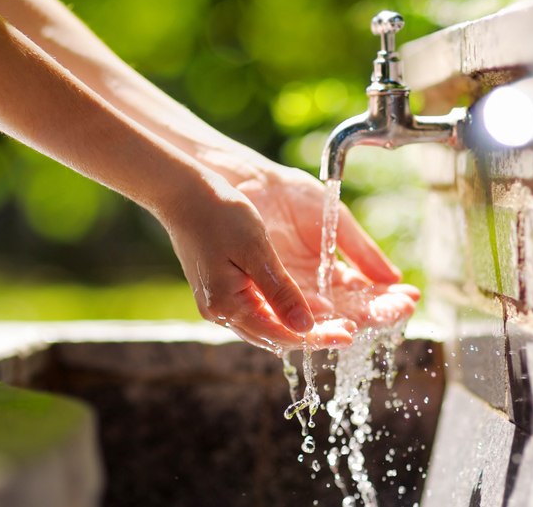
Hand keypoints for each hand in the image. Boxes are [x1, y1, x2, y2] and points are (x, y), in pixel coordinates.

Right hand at [158, 169, 354, 352]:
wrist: (183, 194)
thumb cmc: (220, 215)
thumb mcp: (257, 251)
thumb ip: (281, 292)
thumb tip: (306, 327)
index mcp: (227, 305)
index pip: (281, 335)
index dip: (317, 337)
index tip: (349, 334)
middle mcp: (220, 312)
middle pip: (274, 336)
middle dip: (312, 335)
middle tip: (349, 331)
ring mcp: (219, 303)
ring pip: (267, 326)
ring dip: (299, 326)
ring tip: (334, 322)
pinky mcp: (222, 291)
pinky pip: (258, 311)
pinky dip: (283, 312)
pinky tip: (305, 305)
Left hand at [234, 165, 419, 328]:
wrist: (253, 182)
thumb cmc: (292, 196)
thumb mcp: (335, 222)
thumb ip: (361, 251)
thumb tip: (394, 279)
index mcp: (332, 272)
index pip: (365, 293)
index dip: (388, 298)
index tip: (410, 299)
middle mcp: (313, 289)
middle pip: (350, 310)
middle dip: (377, 311)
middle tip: (401, 311)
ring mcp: (291, 292)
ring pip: (325, 316)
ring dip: (349, 320)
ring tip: (371, 319)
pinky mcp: (267, 292)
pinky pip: (292, 311)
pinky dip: (314, 316)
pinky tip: (336, 316)